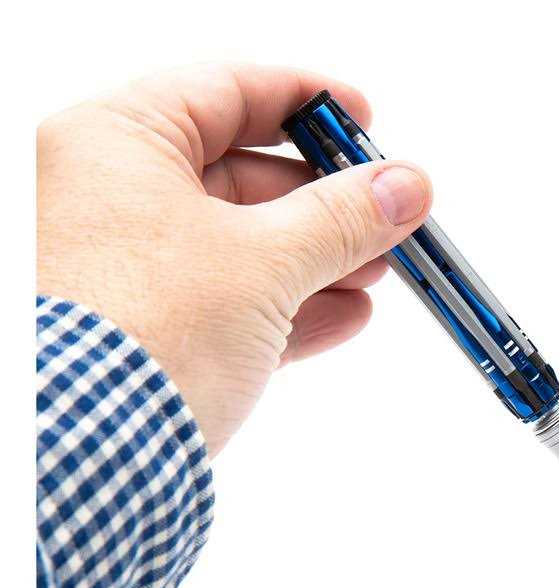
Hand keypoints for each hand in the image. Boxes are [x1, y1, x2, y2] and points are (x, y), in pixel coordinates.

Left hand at [37, 64, 431, 456]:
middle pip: (245, 177)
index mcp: (118, 146)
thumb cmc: (148, 336)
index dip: (306, 101)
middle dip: (327, 201)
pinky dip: (293, 308)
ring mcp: (134, 272)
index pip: (227, 92)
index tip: (362, 118)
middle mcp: (113, 201)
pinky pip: (235, 304)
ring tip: (378, 271)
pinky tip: (346, 315)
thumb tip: (404, 188)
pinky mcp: (155, 332)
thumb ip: (342, 216)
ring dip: (320, 259)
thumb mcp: (266, 261)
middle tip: (386, 213)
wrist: (91, 460)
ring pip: (246, 246)